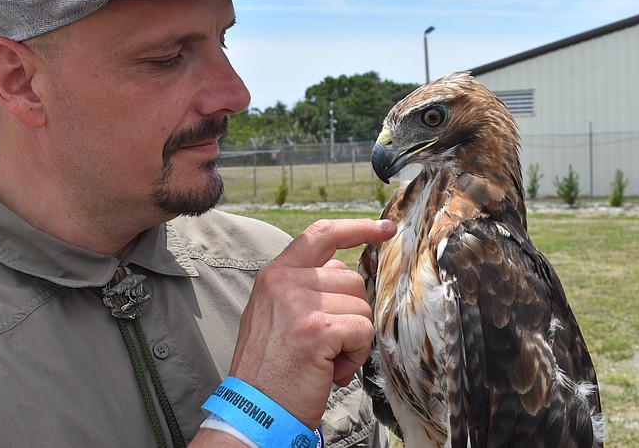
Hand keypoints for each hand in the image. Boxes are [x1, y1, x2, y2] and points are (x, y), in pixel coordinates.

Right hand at [228, 218, 395, 428]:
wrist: (254, 409)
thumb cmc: (270, 368)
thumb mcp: (274, 313)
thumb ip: (303, 286)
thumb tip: (343, 270)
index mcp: (274, 274)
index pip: (320, 235)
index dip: (356, 228)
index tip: (385, 228)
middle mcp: (284, 281)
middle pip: (351, 279)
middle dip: (351, 314)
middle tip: (326, 345)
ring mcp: (299, 303)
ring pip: (361, 306)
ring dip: (353, 339)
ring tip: (325, 359)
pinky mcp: (317, 328)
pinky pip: (363, 331)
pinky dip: (355, 356)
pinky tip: (331, 370)